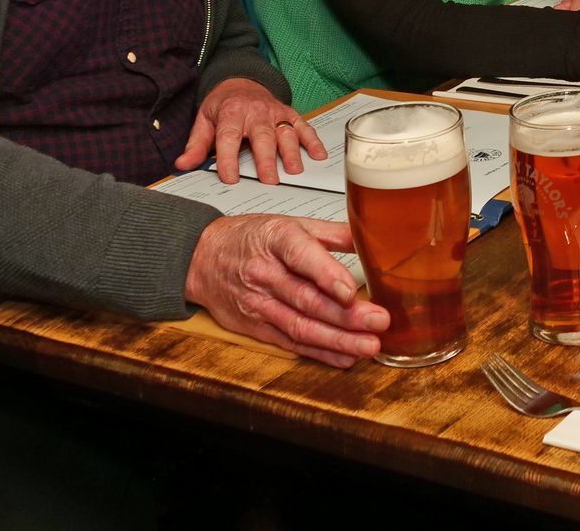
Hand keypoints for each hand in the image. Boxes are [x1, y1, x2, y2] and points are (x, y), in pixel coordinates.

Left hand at [177, 78, 325, 185]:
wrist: (241, 79)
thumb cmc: (223, 105)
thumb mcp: (204, 120)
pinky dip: (313, 140)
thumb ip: (196, 145)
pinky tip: (319, 155)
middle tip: (270, 181)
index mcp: (231, 113)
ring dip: (292, 152)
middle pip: (262, 137)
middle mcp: (255, 112)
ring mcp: (275, 112)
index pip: (229, 137)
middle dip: (267, 159)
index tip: (229, 178)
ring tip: (295, 171)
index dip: (228, 158)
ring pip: (286, 133)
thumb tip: (182, 165)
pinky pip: (303, 126)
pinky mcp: (289, 113)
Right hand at [184, 215, 387, 367]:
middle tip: (379, 322)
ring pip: (301, 326)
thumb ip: (332, 233)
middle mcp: (265, 274)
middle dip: (346, 315)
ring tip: (368, 346)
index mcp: (277, 239)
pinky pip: (290, 342)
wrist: (201, 258)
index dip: (327, 275)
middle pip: (307, 299)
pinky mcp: (254, 327)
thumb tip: (371, 239)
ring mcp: (258, 304)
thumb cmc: (248, 238)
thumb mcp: (289, 222)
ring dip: (337, 340)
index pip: (302, 257)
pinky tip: (344, 356)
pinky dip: (319, 352)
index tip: (351, 291)